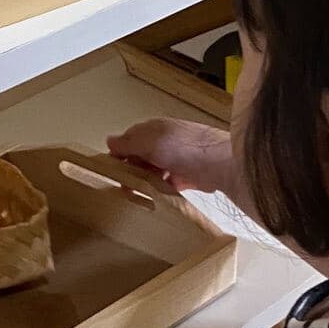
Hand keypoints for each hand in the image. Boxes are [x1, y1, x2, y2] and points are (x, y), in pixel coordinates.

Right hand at [108, 119, 234, 195]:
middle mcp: (166, 142)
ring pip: (154, 172)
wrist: (219, 164)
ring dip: (145, 182)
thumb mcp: (148, 141)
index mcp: (155, 129)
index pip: (130, 139)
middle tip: (123, 187)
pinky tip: (155, 198)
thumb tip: (109, 141)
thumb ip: (128, 142)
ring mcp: (177, 160)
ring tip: (136, 195)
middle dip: (131, 171)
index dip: (119, 154)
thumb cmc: (183, 147)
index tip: (110, 171)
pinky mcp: (187, 177)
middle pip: (141, 157)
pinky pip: (168, 184)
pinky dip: (161, 190)